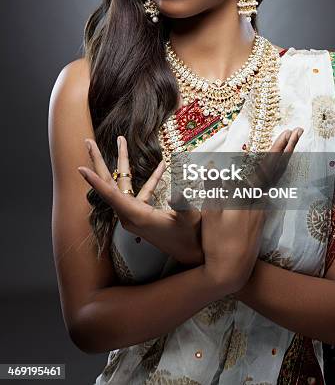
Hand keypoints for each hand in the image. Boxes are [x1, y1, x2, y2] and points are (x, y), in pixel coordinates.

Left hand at [77, 136, 203, 265]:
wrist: (192, 257)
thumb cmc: (191, 238)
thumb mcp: (190, 219)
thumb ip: (184, 202)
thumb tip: (179, 188)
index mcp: (137, 216)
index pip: (111, 196)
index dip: (95, 182)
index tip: (80, 168)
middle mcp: (130, 215)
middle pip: (109, 184)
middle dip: (98, 162)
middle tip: (87, 141)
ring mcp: (135, 214)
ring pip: (123, 184)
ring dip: (123, 162)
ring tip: (121, 141)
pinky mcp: (143, 213)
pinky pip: (142, 190)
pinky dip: (152, 177)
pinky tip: (163, 165)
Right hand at [200, 127, 303, 293]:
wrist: (230, 272)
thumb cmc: (216, 244)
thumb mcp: (209, 215)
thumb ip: (212, 189)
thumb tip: (211, 165)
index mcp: (248, 197)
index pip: (267, 167)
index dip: (278, 148)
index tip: (290, 133)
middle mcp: (260, 201)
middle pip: (278, 169)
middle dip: (288, 148)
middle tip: (298, 131)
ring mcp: (261, 209)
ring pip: (276, 179)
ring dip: (282, 159)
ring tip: (289, 144)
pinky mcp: (259, 217)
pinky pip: (270, 188)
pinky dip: (275, 174)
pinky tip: (274, 171)